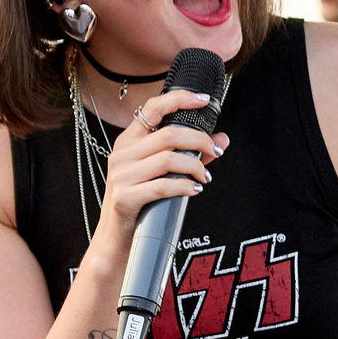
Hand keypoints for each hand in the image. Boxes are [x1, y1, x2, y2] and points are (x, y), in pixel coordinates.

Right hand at [92, 87, 229, 252]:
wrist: (115, 239)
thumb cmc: (140, 203)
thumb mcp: (161, 174)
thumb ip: (191, 154)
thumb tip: (222, 139)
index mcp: (128, 141)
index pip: (153, 107)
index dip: (180, 98)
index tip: (203, 100)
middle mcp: (122, 154)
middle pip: (169, 134)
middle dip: (199, 141)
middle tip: (214, 151)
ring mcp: (121, 175)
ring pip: (169, 159)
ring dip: (195, 167)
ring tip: (204, 177)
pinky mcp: (125, 196)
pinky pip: (163, 186)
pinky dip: (184, 187)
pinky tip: (194, 190)